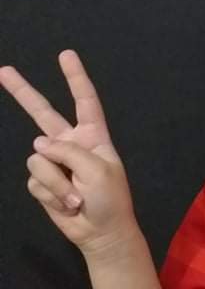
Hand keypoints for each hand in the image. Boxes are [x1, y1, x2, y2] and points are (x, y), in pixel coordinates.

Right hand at [1, 50, 137, 257]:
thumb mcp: (98, 170)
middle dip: (23, 92)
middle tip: (3, 71)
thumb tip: (38, 144)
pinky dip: (51, 194)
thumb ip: (69, 151)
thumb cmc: (110, 200)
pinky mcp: (41, 181)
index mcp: (93, 136)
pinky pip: (35, 180)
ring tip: (77, 197)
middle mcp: (71, 144)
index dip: (75, 78)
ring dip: (57, 183)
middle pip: (43, 113)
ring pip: (38, 159)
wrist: (101, 233)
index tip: (66, 54)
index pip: (85, 101)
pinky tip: (66, 204)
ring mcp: (54, 162)